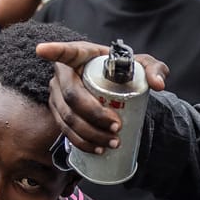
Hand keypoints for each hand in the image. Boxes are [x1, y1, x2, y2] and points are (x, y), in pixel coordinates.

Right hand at [40, 41, 170, 153]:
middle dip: (94, 115)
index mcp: (80, 54)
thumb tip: (157, 85)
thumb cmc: (124, 71)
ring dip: (89, 134)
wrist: (115, 89)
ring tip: (113, 142)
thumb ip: (154, 69)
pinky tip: (97, 149)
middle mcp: (63, 73)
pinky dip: (81, 142)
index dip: (54, 51)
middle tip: (117, 127)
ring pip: (67, 117)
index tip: (42, 49)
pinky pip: (65, 130)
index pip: (65, 52)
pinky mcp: (59, 112)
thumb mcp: (142, 66)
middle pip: (72, 96)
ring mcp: (57, 94)